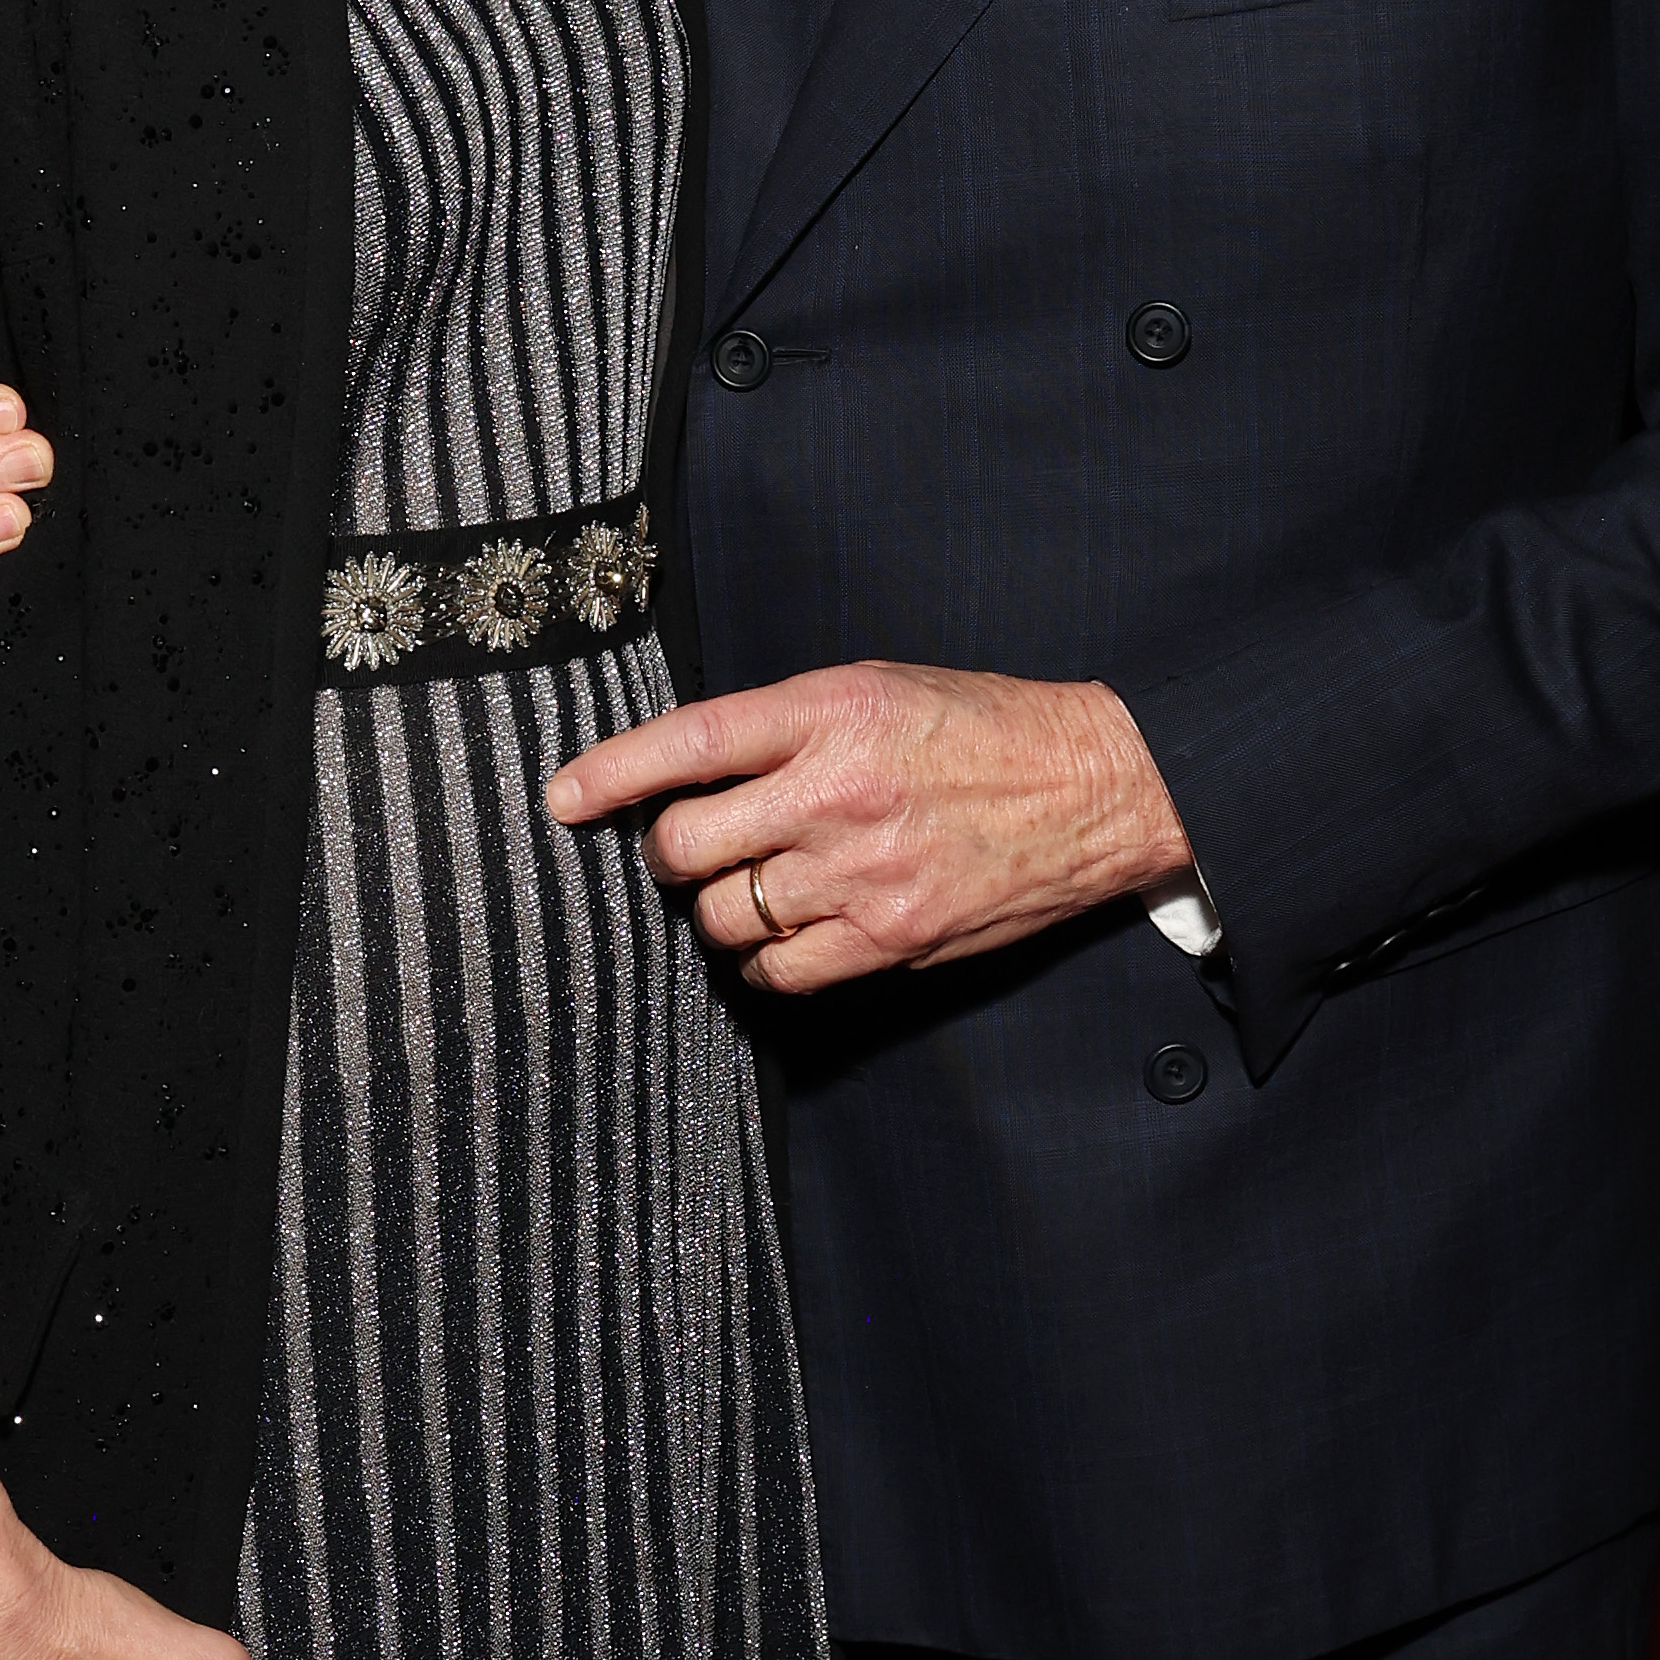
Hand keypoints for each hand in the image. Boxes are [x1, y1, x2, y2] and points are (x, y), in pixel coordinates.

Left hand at [548, 660, 1192, 997]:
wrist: (1094, 786)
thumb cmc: (985, 728)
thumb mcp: (880, 689)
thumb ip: (788, 728)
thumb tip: (693, 772)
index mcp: (830, 710)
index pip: (690, 741)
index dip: (612, 773)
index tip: (565, 798)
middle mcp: (835, 791)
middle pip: (686, 845)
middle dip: (672, 852)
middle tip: (693, 847)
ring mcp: (860, 872)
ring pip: (723, 914)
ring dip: (720, 906)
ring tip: (758, 885)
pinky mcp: (890, 938)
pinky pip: (780, 971)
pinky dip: (765, 960)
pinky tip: (788, 933)